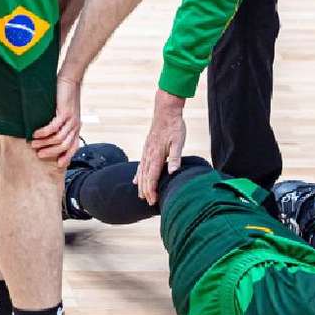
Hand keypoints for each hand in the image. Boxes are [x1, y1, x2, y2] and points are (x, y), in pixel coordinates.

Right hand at [31, 76, 81, 166]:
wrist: (70, 80)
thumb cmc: (64, 96)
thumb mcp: (64, 113)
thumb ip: (59, 124)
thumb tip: (46, 134)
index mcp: (76, 127)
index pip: (73, 147)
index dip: (67, 157)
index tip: (57, 165)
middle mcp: (75, 125)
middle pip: (64, 146)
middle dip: (50, 153)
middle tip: (38, 154)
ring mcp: (71, 119)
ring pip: (58, 139)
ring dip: (44, 143)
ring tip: (32, 144)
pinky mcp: (64, 112)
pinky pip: (53, 127)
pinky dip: (43, 132)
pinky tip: (35, 133)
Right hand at [134, 90, 186, 204]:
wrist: (165, 111)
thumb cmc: (174, 126)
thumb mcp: (179, 142)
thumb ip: (175, 158)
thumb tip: (173, 172)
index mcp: (156, 155)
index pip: (152, 177)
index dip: (151, 190)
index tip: (153, 201)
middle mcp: (148, 154)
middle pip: (145, 177)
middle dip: (146, 191)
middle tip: (149, 203)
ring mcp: (146, 151)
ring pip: (141, 172)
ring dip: (141, 185)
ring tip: (142, 196)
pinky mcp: (147, 148)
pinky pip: (140, 165)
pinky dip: (138, 175)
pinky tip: (135, 181)